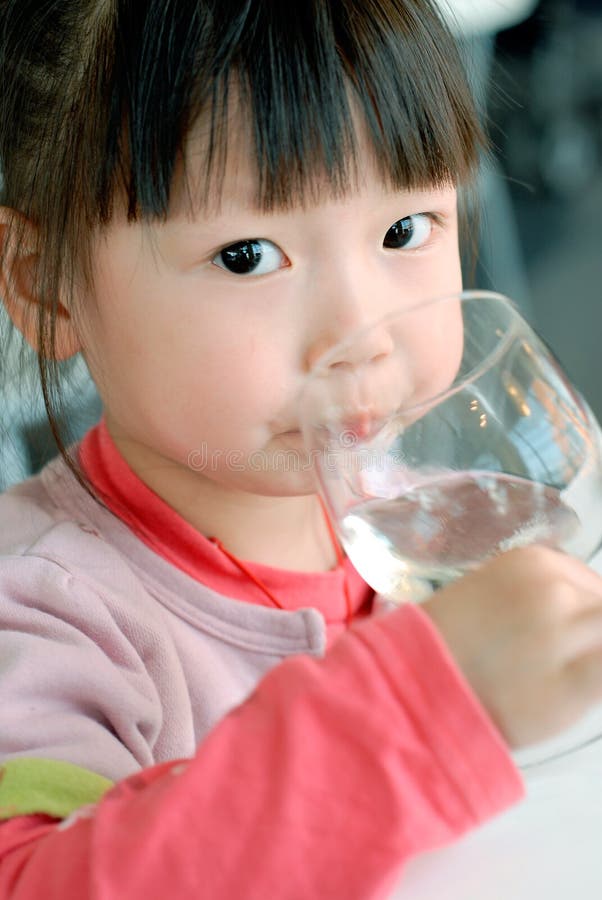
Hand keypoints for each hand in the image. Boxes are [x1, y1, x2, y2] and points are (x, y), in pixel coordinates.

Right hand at [422, 546, 601, 748]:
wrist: (412, 686)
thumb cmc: (442, 645)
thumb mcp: (490, 593)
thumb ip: (536, 597)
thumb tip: (574, 618)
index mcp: (532, 560)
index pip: (590, 583)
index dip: (581, 615)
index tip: (564, 639)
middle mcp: (554, 587)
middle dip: (587, 638)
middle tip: (558, 664)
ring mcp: (567, 630)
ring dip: (591, 658)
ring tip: (561, 681)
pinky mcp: (578, 678)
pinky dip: (598, 679)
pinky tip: (577, 690)